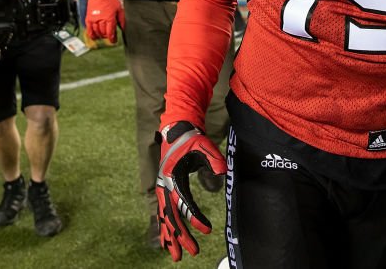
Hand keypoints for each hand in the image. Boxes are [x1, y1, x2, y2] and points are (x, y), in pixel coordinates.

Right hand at [85, 0, 124, 43]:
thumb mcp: (119, 9)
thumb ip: (121, 20)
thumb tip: (123, 29)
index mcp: (109, 18)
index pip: (110, 33)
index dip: (112, 39)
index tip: (114, 41)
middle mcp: (101, 20)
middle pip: (103, 33)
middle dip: (107, 37)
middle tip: (109, 37)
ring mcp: (93, 19)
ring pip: (96, 32)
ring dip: (100, 36)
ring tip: (103, 36)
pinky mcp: (88, 18)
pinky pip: (88, 29)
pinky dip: (91, 34)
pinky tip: (94, 37)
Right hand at [156, 121, 225, 260]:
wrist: (177, 129)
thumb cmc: (192, 138)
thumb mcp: (204, 145)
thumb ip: (213, 159)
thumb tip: (223, 172)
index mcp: (173, 177)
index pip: (184, 203)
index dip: (195, 218)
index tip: (207, 230)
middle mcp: (164, 185)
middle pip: (172, 216)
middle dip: (181, 236)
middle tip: (193, 252)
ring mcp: (162, 188)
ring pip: (165, 218)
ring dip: (171, 237)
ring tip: (176, 256)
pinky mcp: (164, 189)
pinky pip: (163, 213)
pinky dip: (165, 228)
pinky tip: (168, 242)